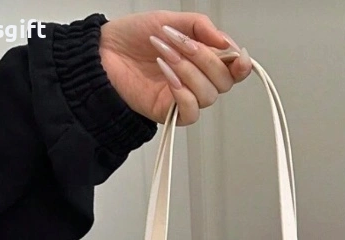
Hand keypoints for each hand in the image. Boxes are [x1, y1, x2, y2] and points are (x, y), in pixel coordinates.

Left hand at [99, 11, 251, 125]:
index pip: (233, 69)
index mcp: (201, 59)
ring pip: (208, 95)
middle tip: (182, 42)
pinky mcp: (169, 113)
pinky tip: (166, 73)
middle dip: (206, 59)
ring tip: (166, 53)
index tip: (237, 55)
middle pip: (224, 82)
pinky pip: (191, 112)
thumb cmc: (132, 38)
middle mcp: (196, 81)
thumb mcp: (171, 21)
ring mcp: (183, 98)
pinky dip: (182, 91)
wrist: (103, 53)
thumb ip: (201, 27)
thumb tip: (226, 41)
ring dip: (189, 70)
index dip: (241, 65)